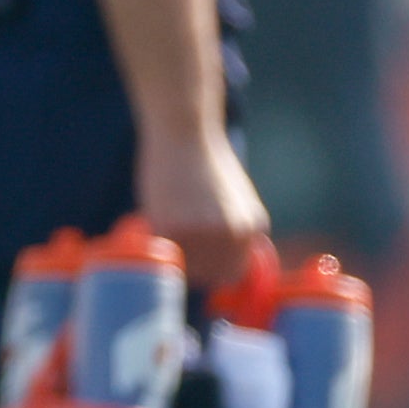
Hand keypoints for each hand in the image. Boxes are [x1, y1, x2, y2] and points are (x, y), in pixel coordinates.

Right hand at [133, 128, 271, 301]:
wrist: (185, 132)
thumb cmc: (207, 163)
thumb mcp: (239, 199)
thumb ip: (238, 231)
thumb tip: (233, 266)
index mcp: (251, 228)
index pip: (232, 273)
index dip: (213, 269)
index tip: (198, 258)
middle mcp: (231, 235)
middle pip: (208, 275)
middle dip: (193, 263)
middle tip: (179, 242)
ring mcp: (202, 234)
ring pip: (184, 266)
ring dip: (176, 252)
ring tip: (170, 220)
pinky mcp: (172, 229)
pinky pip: (163, 251)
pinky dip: (157, 238)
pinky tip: (158, 212)